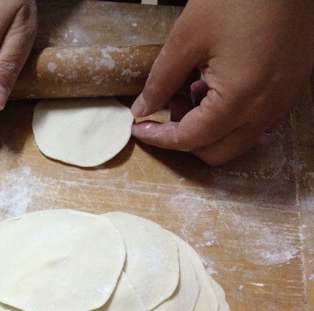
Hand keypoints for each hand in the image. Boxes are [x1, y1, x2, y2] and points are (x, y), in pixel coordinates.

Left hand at [130, 0, 313, 164]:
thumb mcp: (187, 38)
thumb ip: (161, 80)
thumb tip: (143, 108)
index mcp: (242, 98)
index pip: (192, 139)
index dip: (160, 137)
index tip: (139, 128)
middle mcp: (268, 108)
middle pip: (217, 152)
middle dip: (185, 138)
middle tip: (165, 109)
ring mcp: (283, 100)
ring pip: (237, 139)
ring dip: (207, 127)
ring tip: (189, 90)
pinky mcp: (290, 88)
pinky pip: (255, 120)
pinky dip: (229, 115)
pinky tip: (213, 84)